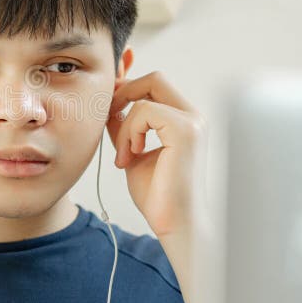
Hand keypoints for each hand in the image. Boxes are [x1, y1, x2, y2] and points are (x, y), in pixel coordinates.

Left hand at [106, 71, 207, 237]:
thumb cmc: (158, 195)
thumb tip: (109, 106)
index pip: (155, 84)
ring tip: (124, 155)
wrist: (175, 225)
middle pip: (154, 78)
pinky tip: (131, 157)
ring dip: (124, 124)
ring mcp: (192, 122)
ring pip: (146, 94)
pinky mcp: (185, 131)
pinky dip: (129, 132)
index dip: (128, 86)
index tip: (108, 103)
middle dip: (123, 92)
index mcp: (184, 120)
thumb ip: (125, 127)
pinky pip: (144, 111)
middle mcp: (193, 117)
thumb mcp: (133, 152)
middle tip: (108, 118)